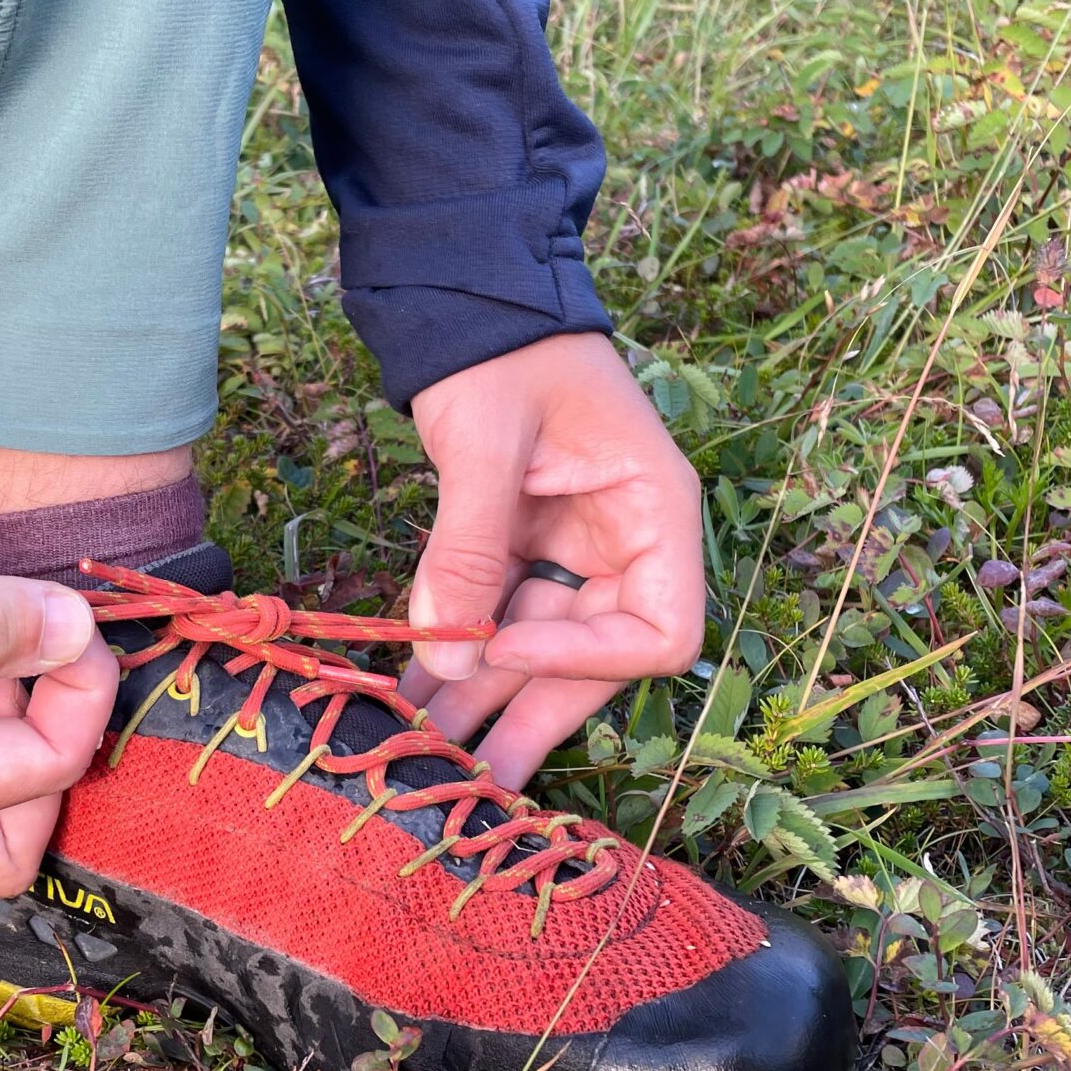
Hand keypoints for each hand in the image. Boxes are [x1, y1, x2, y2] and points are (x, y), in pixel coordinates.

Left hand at [401, 332, 705, 789]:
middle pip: (597, 655)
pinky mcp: (525, 544)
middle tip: (471, 780)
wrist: (465, 291)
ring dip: (484, 696)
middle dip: (529, 711)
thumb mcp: (486, 444)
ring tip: (425, 753)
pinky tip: (413, 694)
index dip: (585, 659)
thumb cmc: (500, 349)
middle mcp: (627, 539)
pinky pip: (501, 614)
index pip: (657, 628)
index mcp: (654, 509)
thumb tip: (450, 658)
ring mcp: (575, 546)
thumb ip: (472, 548)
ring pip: (541, 645)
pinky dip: (460, 652)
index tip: (503, 648)